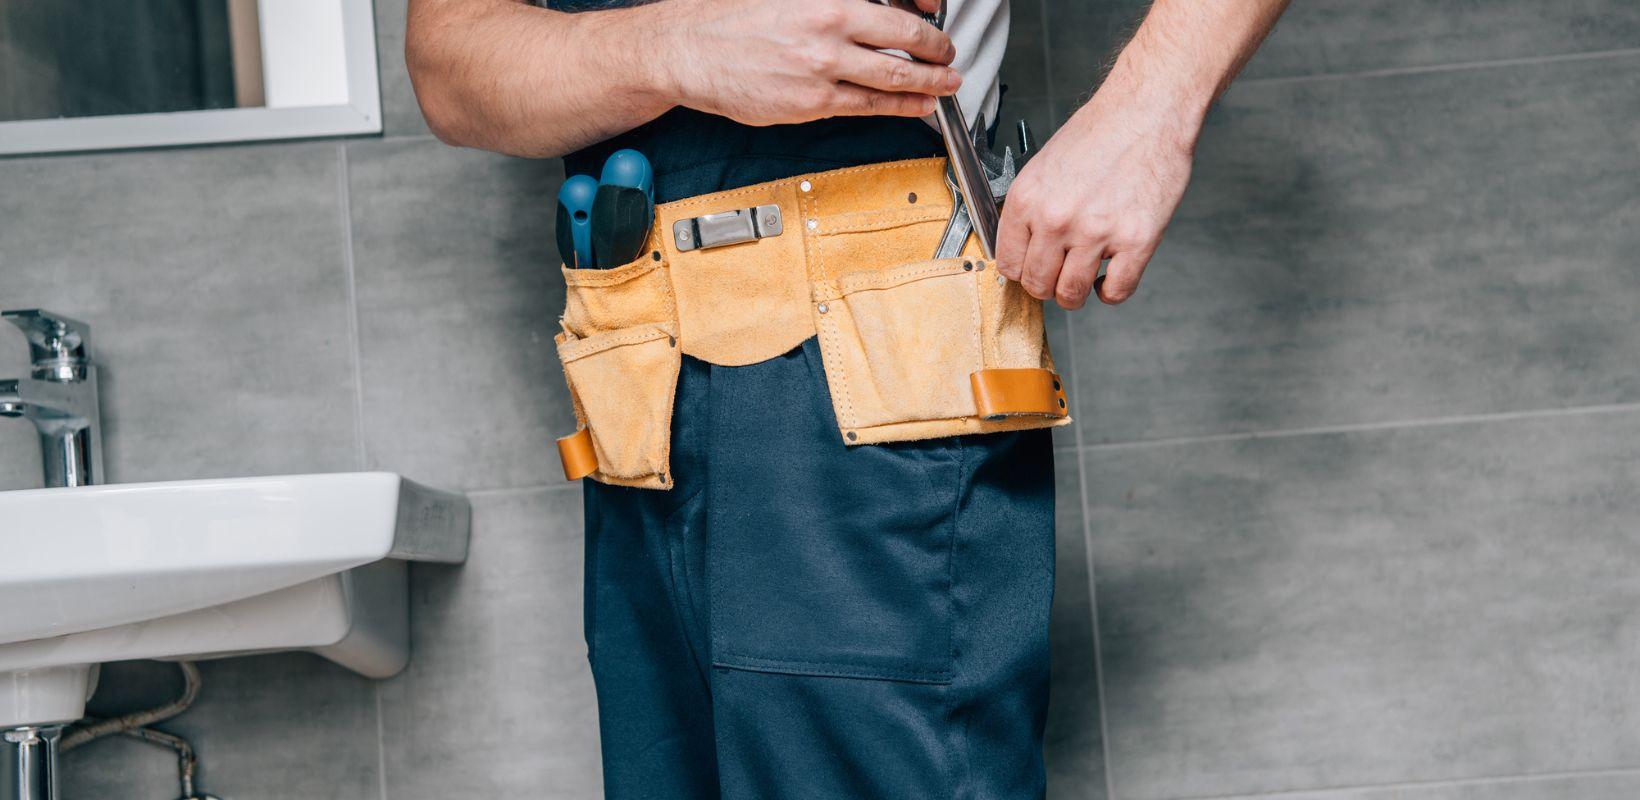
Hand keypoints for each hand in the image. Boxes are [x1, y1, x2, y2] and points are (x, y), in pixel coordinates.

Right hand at [652, 0, 960, 124]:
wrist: (688, 51)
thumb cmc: (729, 17)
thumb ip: (830, 0)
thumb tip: (872, 7)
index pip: (892, 8)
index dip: (925, 16)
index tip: (937, 16)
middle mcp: (827, 30)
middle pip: (903, 41)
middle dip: (937, 50)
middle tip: (950, 55)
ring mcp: (821, 70)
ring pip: (892, 78)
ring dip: (928, 83)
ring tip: (946, 85)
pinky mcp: (812, 103)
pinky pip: (866, 106)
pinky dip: (898, 107)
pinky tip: (915, 106)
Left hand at [995, 83, 1196, 308]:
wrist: (1148, 110)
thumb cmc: (1101, 131)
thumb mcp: (1044, 166)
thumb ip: (1031, 208)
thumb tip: (1025, 246)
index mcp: (1027, 199)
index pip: (1008, 263)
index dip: (1022, 272)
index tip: (1034, 269)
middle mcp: (1056, 219)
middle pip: (1037, 284)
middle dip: (1048, 286)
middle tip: (1061, 275)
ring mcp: (1096, 232)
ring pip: (1072, 294)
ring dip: (1077, 293)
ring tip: (1086, 278)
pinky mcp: (1136, 240)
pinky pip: (1117, 291)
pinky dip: (1111, 293)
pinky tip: (1110, 279)